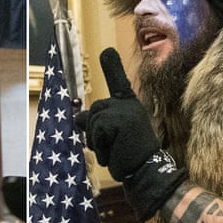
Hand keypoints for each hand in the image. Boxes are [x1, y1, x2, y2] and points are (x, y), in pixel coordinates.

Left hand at [78, 48, 186, 219]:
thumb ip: (96, 123)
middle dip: (94, 133)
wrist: (146, 170)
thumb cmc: (129, 156)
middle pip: (94, 111)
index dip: (112, 67)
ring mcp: (125, 111)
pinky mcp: (119, 121)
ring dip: (97, 142)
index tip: (106, 52)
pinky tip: (116, 152)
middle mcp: (128, 105)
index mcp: (129, 106)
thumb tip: (76, 117)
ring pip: (92, 122)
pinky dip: (100, 147)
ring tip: (115, 150)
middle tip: (113, 147)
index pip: (119, 84)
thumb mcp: (110, 137)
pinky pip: (95, 132)